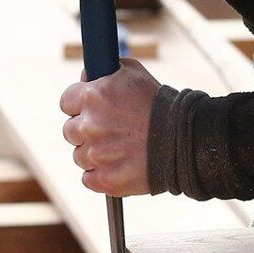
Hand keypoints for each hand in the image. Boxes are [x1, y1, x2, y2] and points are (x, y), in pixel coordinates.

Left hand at [61, 58, 159, 196]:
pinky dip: (101, 175)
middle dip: (86, 130)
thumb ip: (104, 71)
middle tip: (109, 130)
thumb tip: (85, 76)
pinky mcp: (105, 180)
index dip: (79, 106)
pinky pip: (89, 179)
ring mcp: (96, 155)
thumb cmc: (160, 104)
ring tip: (121, 148)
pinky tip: (119, 166)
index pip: (66, 102)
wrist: (187, 140)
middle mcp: (89, 125)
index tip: (91, 110)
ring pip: (79, 156)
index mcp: (92, 96)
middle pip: (70, 131)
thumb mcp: (134, 73)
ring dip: (95, 154)